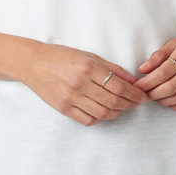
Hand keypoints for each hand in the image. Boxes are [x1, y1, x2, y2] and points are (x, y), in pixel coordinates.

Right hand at [21, 43, 147, 125]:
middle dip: (129, 104)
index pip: (118, 86)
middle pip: (113, 102)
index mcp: (87, 67)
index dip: (134, 94)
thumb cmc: (62, 56)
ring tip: (123, 107)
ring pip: (102, 113)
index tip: (142, 96)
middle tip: (136, 103)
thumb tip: (132, 80)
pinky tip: (105, 112)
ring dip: (117, 113)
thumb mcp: (88, 55)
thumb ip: (111, 68)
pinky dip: (100, 119)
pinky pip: (87, 120)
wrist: (33, 63)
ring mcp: (70, 98)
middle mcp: (79, 84)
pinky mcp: (63, 108)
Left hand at [133, 28, 175, 110]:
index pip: (163, 71)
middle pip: (171, 86)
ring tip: (154, 97)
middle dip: (153, 93)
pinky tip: (168, 102)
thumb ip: (159, 56)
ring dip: (163, 100)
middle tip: (143, 93)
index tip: (137, 85)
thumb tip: (142, 69)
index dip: (148, 81)